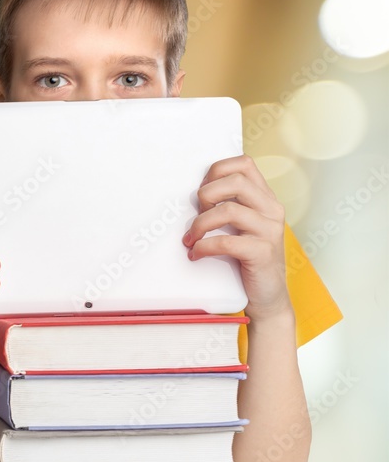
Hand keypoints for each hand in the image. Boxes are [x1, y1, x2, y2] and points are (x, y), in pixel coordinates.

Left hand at [183, 155, 290, 319]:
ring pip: (229, 210)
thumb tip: (193, 195)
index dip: (217, 170)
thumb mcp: (240, 228)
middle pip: (237, 181)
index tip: (202, 191)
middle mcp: (272, 209)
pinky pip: (227, 242)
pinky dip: (204, 246)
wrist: (267, 297)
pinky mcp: (263, 252)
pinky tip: (196, 254)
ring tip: (190, 239)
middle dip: (207, 194)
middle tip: (197, 214)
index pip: (244, 164)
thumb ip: (228, 207)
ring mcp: (270, 230)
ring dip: (200, 224)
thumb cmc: (246, 260)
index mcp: (265, 198)